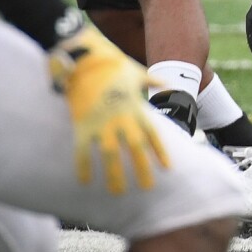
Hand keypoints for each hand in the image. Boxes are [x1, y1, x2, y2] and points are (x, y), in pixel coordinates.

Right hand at [47, 23, 170, 193]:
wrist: (86, 58)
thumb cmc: (112, 65)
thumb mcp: (138, 72)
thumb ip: (154, 82)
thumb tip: (169, 85)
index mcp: (136, 108)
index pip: (152, 134)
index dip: (160, 151)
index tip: (168, 168)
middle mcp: (121, 118)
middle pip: (135, 148)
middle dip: (142, 169)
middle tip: (147, 188)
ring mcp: (101, 123)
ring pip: (110, 155)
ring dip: (114, 174)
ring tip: (118, 193)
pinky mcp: (82, 124)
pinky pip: (82, 150)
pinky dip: (83, 166)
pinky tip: (85, 181)